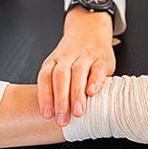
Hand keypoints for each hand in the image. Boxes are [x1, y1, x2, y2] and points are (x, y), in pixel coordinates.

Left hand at [38, 7, 115, 126]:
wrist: (89, 28)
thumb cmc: (72, 55)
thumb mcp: (59, 64)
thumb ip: (56, 84)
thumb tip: (53, 114)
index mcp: (54, 60)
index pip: (45, 77)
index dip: (45, 96)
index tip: (47, 115)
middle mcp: (68, 57)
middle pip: (60, 76)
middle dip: (61, 100)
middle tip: (62, 120)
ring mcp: (85, 56)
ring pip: (78, 72)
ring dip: (77, 94)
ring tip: (78, 112)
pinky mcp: (102, 58)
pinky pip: (98, 68)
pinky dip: (95, 81)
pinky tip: (92, 93)